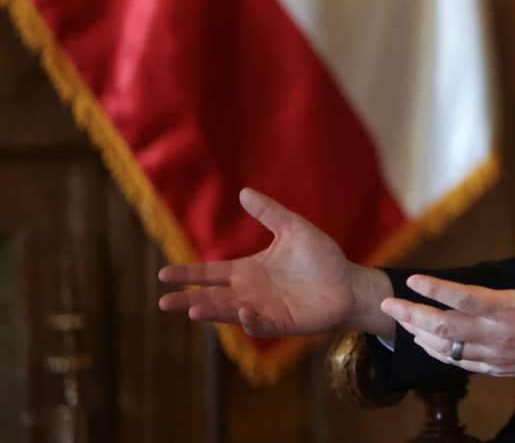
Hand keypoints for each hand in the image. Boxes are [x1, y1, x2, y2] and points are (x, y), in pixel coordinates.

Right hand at [157, 188, 394, 339]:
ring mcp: (264, 309)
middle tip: (164, 301)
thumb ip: (269, 213)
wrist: (348, 281)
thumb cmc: (321, 257)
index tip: (163, 273)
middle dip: (188, 298)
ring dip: (212, 311)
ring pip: (230, 312)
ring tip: (192, 308)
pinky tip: (243, 312)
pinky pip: (260, 325)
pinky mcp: (282, 323)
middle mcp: (250, 292)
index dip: (188, 274)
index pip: (211, 273)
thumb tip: (244, 192)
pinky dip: (250, 321)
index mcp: (249, 270)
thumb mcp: (293, 228)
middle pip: (212, 296)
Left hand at [383, 201, 514, 391]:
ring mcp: (498, 355)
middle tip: (388, 304)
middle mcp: (500, 335)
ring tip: (400, 321)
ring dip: (420, 335)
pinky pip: (461, 364)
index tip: (413, 280)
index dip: (436, 290)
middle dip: (412, 316)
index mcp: (514, 309)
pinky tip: (427, 343)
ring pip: (448, 350)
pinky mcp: (500, 368)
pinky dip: (440, 353)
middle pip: (445, 329)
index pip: (465, 299)